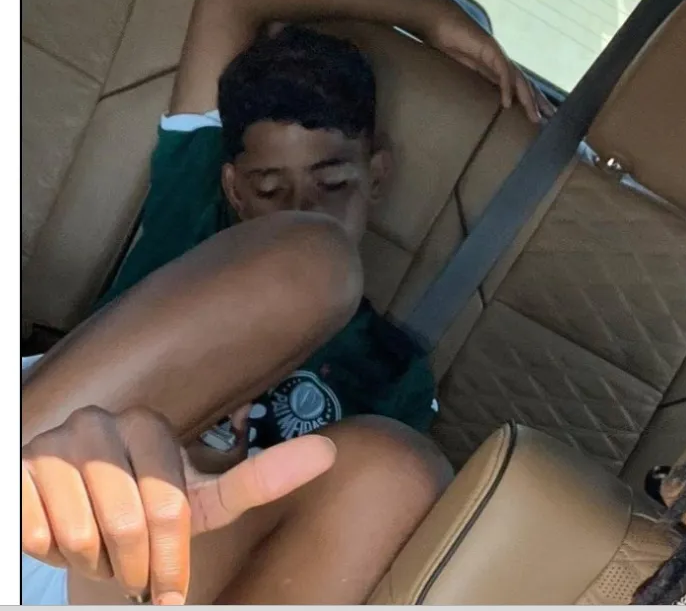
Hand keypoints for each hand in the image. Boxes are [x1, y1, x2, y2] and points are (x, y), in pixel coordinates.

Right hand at [22, 405, 335, 604]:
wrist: (63, 514)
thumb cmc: (136, 510)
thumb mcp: (196, 500)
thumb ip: (259, 477)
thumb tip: (328, 452)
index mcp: (148, 426)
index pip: (174, 508)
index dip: (171, 559)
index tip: (168, 591)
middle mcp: (102, 422)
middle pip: (135, 521)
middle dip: (133, 566)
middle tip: (127, 571)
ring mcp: (57, 442)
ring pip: (85, 534)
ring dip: (92, 563)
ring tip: (95, 550)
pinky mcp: (20, 467)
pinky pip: (41, 534)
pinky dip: (51, 556)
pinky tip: (56, 537)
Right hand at [428, 2, 554, 122]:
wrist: (439, 20)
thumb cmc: (446, 43)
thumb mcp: (459, 69)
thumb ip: (469, 81)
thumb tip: (469, 101)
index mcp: (494, 66)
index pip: (518, 85)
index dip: (529, 100)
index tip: (538, 117)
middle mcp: (500, 60)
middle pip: (525, 83)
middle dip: (537, 102)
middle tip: (547, 120)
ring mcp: (497, 54)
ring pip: (519, 79)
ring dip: (528, 98)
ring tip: (534, 116)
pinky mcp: (490, 48)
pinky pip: (503, 70)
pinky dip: (506, 87)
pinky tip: (507, 102)